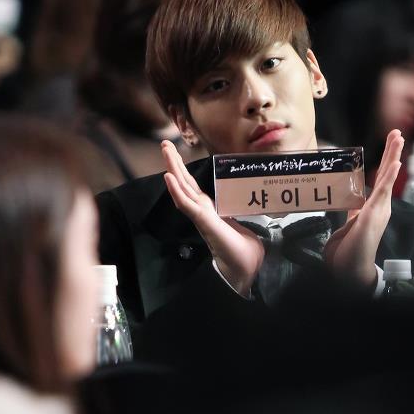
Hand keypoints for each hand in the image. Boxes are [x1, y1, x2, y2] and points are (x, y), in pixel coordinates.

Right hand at [161, 140, 264, 295]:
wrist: (246, 270)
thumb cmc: (245, 251)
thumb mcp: (243, 224)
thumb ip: (240, 212)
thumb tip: (250, 198)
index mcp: (210, 211)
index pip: (192, 187)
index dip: (182, 171)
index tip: (175, 154)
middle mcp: (202, 212)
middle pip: (184, 183)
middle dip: (174, 163)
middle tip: (164, 143)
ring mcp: (201, 217)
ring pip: (182, 189)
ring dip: (172, 169)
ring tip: (164, 151)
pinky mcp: (205, 223)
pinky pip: (187, 205)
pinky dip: (176, 191)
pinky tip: (168, 178)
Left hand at [325, 129, 404, 286]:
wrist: (350, 272)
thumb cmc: (349, 253)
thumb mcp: (350, 226)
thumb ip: (353, 212)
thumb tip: (352, 201)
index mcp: (373, 208)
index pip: (379, 179)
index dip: (385, 162)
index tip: (390, 146)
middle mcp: (379, 207)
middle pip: (386, 174)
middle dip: (392, 152)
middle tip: (398, 132)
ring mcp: (378, 210)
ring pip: (386, 178)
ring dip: (393, 156)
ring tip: (399, 138)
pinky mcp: (373, 215)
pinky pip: (382, 192)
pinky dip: (390, 176)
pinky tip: (396, 162)